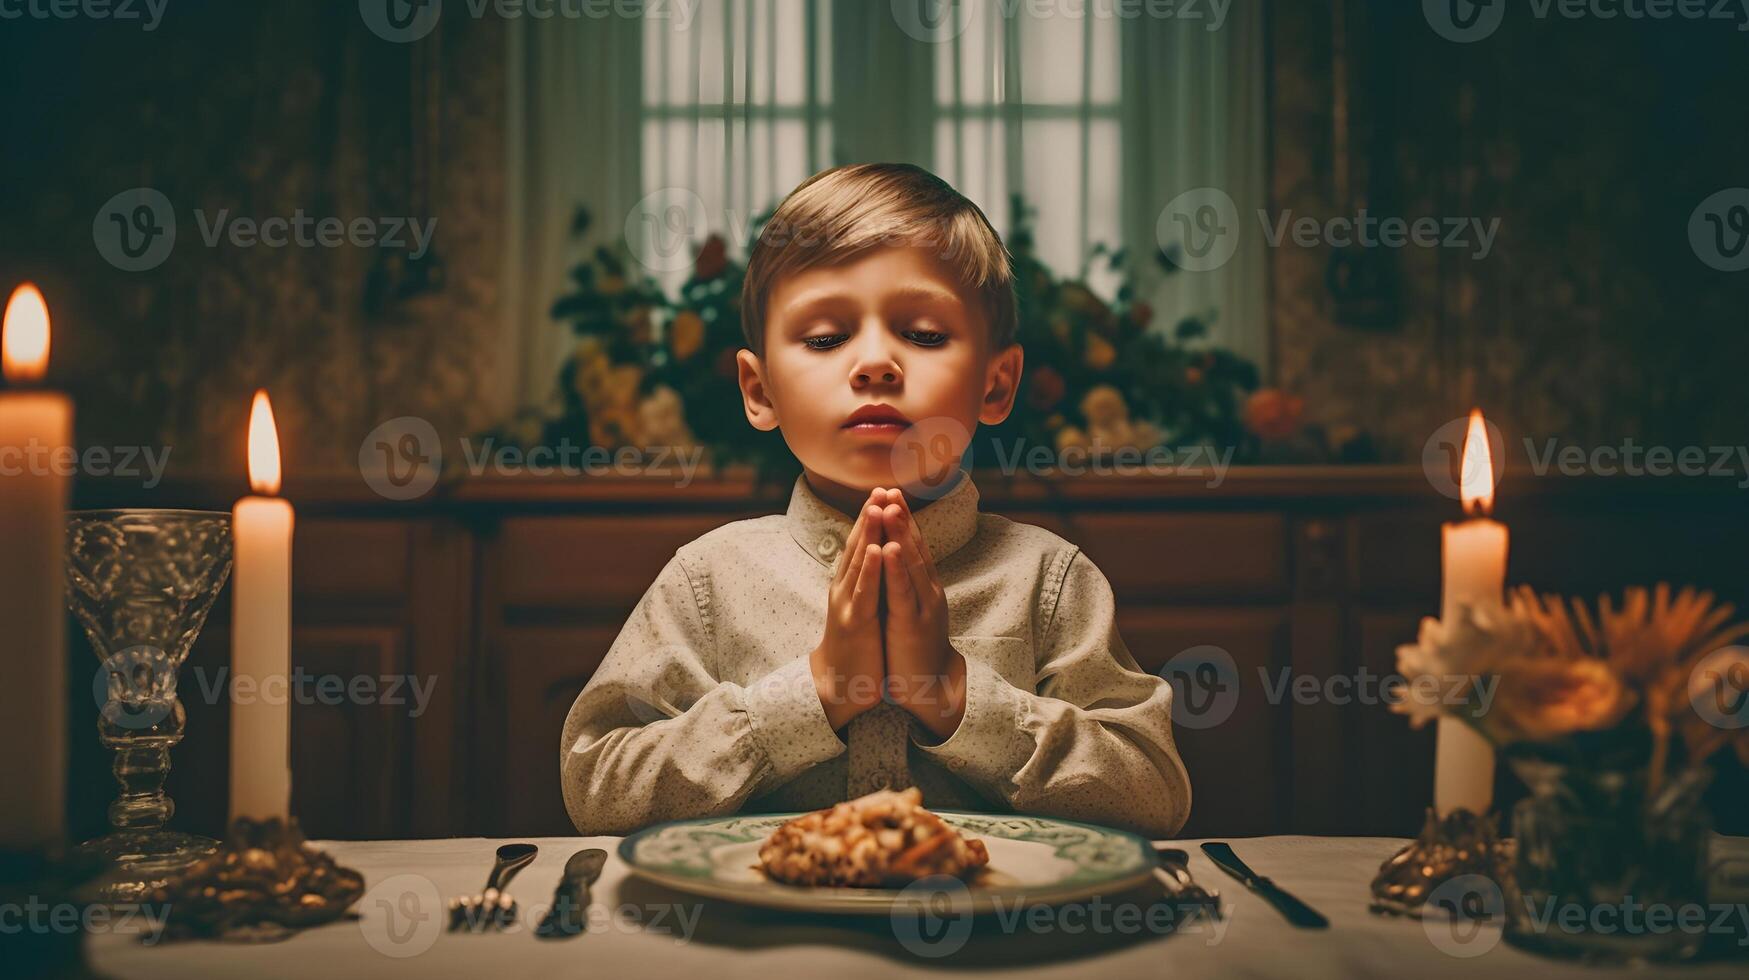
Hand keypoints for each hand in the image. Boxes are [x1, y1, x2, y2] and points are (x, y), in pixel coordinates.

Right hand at [810, 488, 887, 729]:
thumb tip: (874, 557)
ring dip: (867, 533)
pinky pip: (864, 592)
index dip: (871, 518)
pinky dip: (869, 569)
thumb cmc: (857, 644)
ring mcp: (848, 604)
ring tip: (877, 507)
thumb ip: (866, 581)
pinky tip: (875, 549)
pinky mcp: (855, 623)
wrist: (841, 684)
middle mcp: (845, 588)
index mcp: (851, 584)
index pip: (861, 544)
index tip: (883, 491)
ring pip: (859, 562)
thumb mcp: (863, 606)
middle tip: (879, 487)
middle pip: (858, 545)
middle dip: (869, 516)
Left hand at [878, 489, 966, 739]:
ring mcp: (922, 606)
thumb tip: (895, 560)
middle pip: (914, 547)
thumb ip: (905, 584)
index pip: (913, 546)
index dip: (903, 519)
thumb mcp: (910, 609)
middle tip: (890, 488)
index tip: (890, 493)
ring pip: (911, 564)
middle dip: (901, 517)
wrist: (930, 686)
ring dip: (900, 534)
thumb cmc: (915, 648)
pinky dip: (897, 569)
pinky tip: (890, 549)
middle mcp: (927, 590)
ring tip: (890, 507)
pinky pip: (903, 592)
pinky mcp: (913, 624)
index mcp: (923, 587)